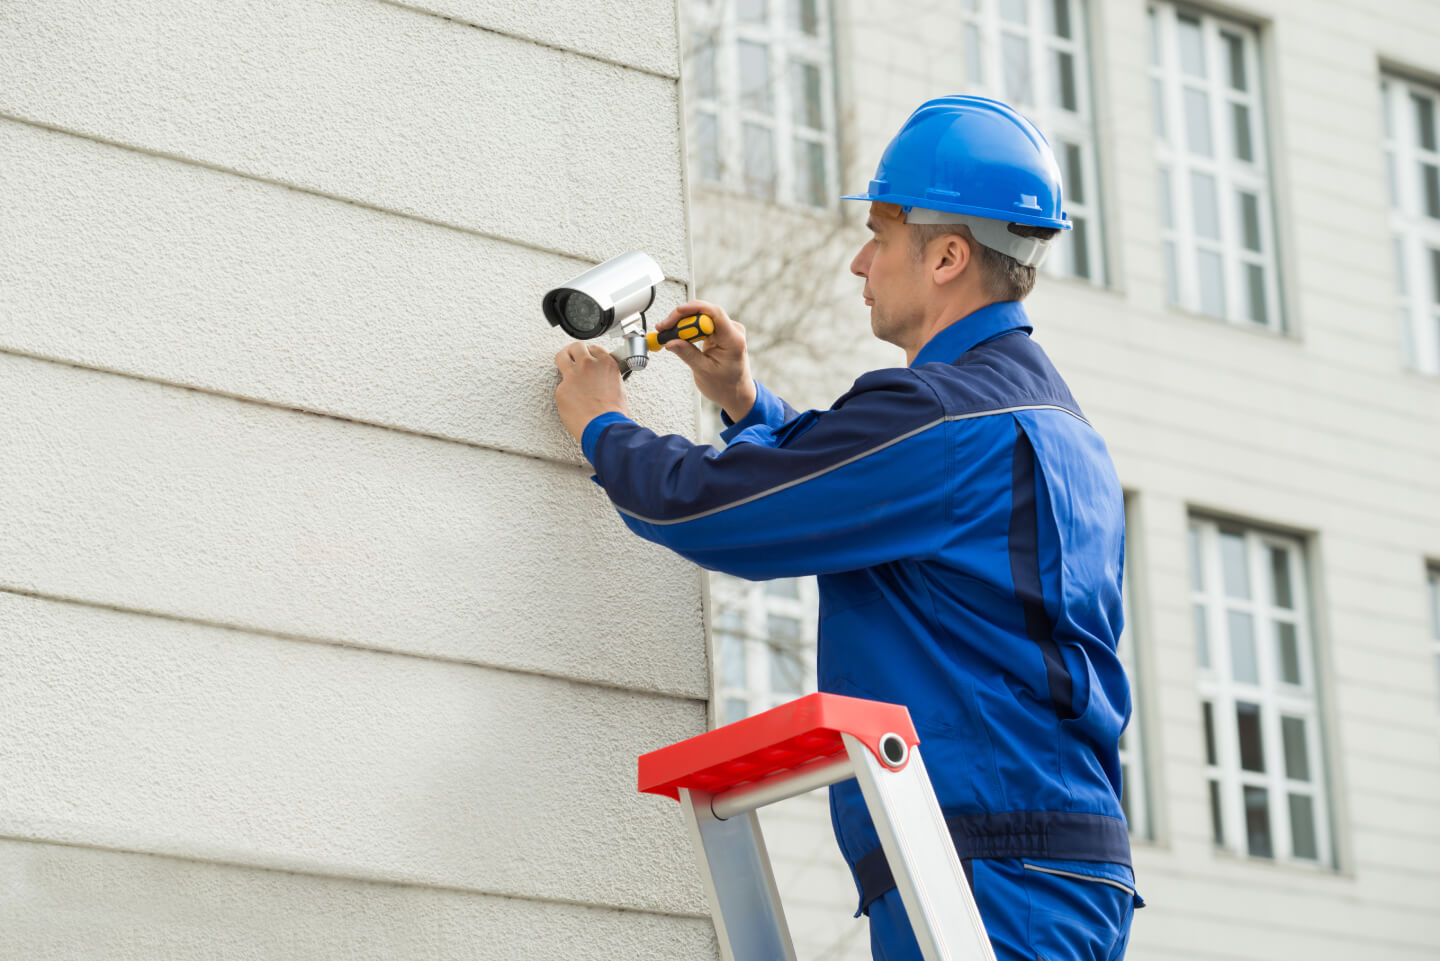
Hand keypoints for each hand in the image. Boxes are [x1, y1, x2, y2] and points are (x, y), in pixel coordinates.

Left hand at [553, 343, 629, 442]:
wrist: (605, 428)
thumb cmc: (614, 415)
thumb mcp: (619, 388)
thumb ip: (607, 378)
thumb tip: (602, 380)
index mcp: (606, 364)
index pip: (594, 348)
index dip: (589, 353)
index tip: (587, 357)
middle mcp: (589, 365)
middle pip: (576, 347)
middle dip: (573, 351)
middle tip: (572, 357)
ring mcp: (573, 376)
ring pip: (561, 357)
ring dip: (562, 360)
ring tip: (563, 366)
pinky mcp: (561, 389)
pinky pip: (560, 386)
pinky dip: (564, 392)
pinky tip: (570, 401)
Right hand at [654, 299, 756, 421]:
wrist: (736, 394)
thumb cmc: (726, 386)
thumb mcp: (703, 371)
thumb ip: (687, 354)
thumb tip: (670, 341)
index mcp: (733, 339)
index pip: (714, 313)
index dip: (693, 308)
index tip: (675, 314)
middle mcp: (732, 331)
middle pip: (704, 313)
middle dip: (682, 318)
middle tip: (664, 328)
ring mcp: (726, 330)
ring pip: (701, 317)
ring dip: (682, 323)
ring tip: (667, 332)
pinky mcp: (719, 333)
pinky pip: (701, 323)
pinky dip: (688, 328)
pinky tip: (676, 334)